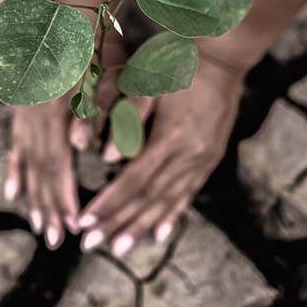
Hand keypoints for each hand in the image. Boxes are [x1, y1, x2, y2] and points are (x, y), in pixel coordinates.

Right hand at [3, 40, 125, 249]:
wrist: (77, 18)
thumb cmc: (103, 50)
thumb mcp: (109, 77)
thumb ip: (97, 111)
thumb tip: (81, 147)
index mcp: (59, 110)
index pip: (59, 163)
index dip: (65, 196)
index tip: (74, 224)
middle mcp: (36, 115)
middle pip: (41, 169)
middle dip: (48, 207)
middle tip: (55, 241)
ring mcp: (26, 112)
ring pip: (28, 162)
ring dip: (33, 197)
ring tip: (38, 227)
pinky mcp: (23, 108)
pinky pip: (16, 145)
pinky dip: (16, 171)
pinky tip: (13, 193)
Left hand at [75, 52, 244, 255]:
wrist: (223, 56)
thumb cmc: (178, 64)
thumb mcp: (148, 85)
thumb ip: (127, 119)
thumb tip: (106, 157)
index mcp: (171, 137)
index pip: (132, 181)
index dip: (107, 205)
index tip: (84, 222)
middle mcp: (189, 155)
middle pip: (148, 199)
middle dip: (117, 224)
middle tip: (90, 246)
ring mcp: (203, 160)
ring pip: (168, 202)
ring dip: (141, 227)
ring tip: (119, 249)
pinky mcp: (211, 159)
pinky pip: (189, 194)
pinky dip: (172, 215)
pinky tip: (160, 235)